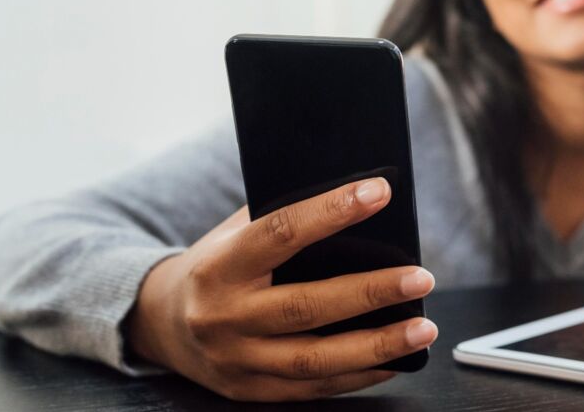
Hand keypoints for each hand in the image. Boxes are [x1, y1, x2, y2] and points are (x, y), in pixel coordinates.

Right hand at [127, 178, 436, 401]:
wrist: (160, 324)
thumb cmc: (216, 266)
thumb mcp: (233, 233)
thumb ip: (282, 217)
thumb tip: (358, 196)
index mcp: (220, 265)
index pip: (281, 233)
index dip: (332, 210)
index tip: (379, 192)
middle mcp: (224, 316)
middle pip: (306, 307)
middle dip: (370, 292)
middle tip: (421, 278)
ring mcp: (237, 360)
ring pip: (314, 359)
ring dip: (377, 345)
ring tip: (422, 329)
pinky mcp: (250, 391)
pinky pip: (313, 389)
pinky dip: (360, 375)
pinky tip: (398, 359)